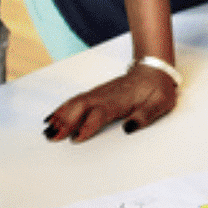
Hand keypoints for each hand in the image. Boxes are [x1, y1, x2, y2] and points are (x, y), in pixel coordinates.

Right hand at [44, 64, 176, 141]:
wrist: (154, 69)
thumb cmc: (157, 89)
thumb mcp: (160, 103)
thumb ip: (145, 116)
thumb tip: (129, 129)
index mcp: (120, 100)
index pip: (100, 113)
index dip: (88, 126)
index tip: (76, 138)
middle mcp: (106, 96)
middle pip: (81, 107)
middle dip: (66, 122)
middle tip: (52, 137)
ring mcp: (99, 93)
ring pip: (76, 103)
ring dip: (60, 115)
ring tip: (47, 130)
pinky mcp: (96, 93)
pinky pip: (76, 100)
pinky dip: (62, 108)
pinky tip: (52, 117)